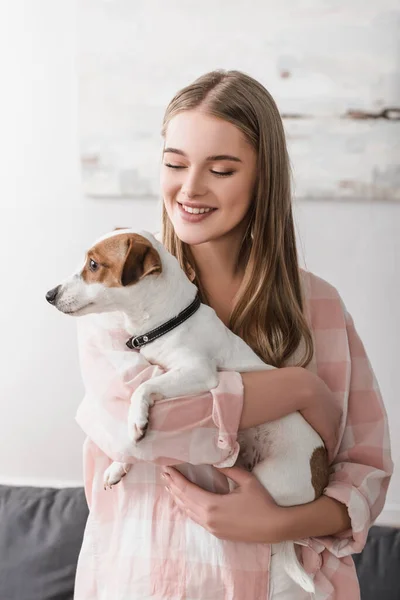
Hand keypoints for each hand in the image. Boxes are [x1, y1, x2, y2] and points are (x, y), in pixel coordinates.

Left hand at [161, 465, 284, 542]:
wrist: (274, 527)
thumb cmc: (262, 502)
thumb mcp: (246, 480)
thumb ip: (227, 470)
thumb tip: (214, 463)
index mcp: (212, 505)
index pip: (187, 489)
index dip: (175, 478)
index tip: (166, 467)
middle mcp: (207, 519)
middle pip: (183, 501)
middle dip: (172, 486)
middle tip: (164, 474)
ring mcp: (211, 528)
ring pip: (188, 511)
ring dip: (178, 498)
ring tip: (170, 486)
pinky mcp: (217, 533)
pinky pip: (195, 518)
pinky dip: (187, 507)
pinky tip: (185, 502)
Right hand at [300, 381, 342, 463]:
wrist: (300, 387)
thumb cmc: (295, 384)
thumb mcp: (301, 386)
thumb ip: (298, 391)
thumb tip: (287, 391)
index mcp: (328, 398)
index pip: (330, 414)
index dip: (325, 422)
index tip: (317, 428)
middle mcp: (335, 410)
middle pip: (335, 426)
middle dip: (330, 434)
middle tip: (321, 443)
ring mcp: (333, 421)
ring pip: (334, 437)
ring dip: (329, 445)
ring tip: (322, 454)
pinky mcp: (329, 432)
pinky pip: (331, 446)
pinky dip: (328, 454)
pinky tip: (324, 461)